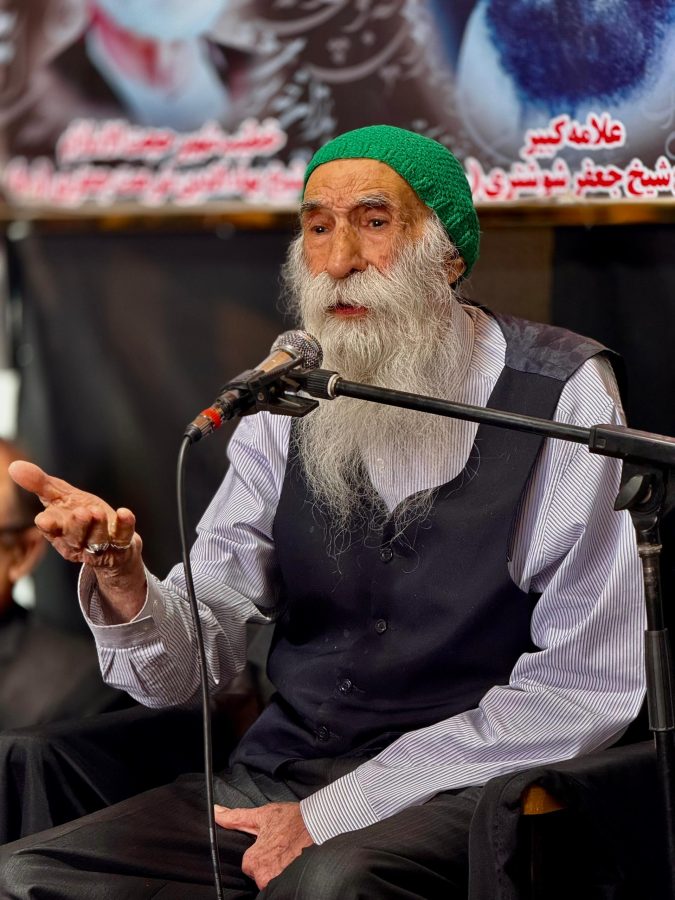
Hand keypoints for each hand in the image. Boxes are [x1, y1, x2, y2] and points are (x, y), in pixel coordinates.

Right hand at [8, 460, 145, 621]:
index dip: (49, 526)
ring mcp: (101, 546)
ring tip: (97, 512)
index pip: (51, 530)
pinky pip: (124, 537)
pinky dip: (125, 525)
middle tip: (82, 512)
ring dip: (98, 527)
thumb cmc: (82, 517)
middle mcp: (78, 542)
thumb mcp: (61, 498)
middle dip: (77, 526)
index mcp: (59, 532)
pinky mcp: (122, 546)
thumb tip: (14, 466)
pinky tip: (124, 513)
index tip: (45, 520)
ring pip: (97, 540)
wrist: (113, 541)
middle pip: (75, 537)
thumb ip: (40, 484)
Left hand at [214, 801, 313, 889]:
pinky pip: (282, 882)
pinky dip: (287, 872)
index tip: (271, 844)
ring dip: (278, 868)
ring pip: (271, 878)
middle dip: (269, 862)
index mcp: (254, 861)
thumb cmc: (291, 819)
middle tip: (281, 848)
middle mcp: (264, 875)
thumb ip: (236, 817)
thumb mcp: (262, 815)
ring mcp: (278, 881)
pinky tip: (293, 861)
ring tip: (288, 853)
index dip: (259, 852)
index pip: (249, 864)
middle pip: (260, 873)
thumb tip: (216, 813)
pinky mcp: (291, 883)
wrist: (318, 824)